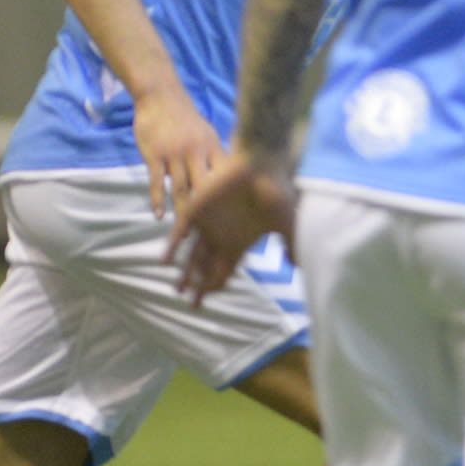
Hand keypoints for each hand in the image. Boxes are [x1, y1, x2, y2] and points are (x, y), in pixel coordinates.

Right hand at [129, 86, 225, 223]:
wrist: (160, 96)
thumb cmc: (185, 118)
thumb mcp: (207, 134)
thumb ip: (215, 157)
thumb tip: (229, 178)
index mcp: (214, 149)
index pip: (225, 180)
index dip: (230, 202)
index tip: (237, 223)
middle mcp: (197, 153)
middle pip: (205, 191)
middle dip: (207, 216)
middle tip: (209, 239)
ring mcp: (175, 154)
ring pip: (181, 190)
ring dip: (182, 214)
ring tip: (183, 235)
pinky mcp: (155, 154)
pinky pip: (157, 181)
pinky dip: (158, 200)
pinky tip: (158, 216)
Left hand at [172, 160, 293, 302]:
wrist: (260, 162)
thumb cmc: (275, 191)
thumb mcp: (286, 222)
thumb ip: (290, 243)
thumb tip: (298, 266)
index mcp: (240, 242)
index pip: (225, 270)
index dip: (216, 286)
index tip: (209, 300)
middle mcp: (221, 236)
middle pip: (206, 268)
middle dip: (198, 286)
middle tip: (190, 303)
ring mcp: (208, 224)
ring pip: (192, 254)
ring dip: (185, 272)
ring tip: (176, 289)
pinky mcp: (197, 208)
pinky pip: (181, 231)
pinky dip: (173, 246)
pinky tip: (166, 261)